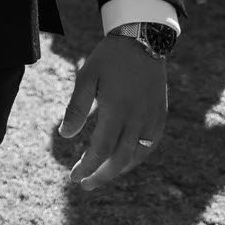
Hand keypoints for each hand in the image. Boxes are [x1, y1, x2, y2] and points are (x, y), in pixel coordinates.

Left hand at [59, 34, 168, 190]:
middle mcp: (137, 117)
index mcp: (117, 108)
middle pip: (119, 159)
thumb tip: (65, 135)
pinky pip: (150, 145)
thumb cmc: (109, 58)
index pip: (101, 149)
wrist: (143, 39)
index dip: (87, 166)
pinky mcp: (160, 116)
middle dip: (101, 175)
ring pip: (136, 155)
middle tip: (85, 185)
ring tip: (100, 175)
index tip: (74, 177)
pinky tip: (124, 161)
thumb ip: (76, 107)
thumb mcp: (86, 77)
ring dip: (118, 170)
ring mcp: (152, 118)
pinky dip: (136, 158)